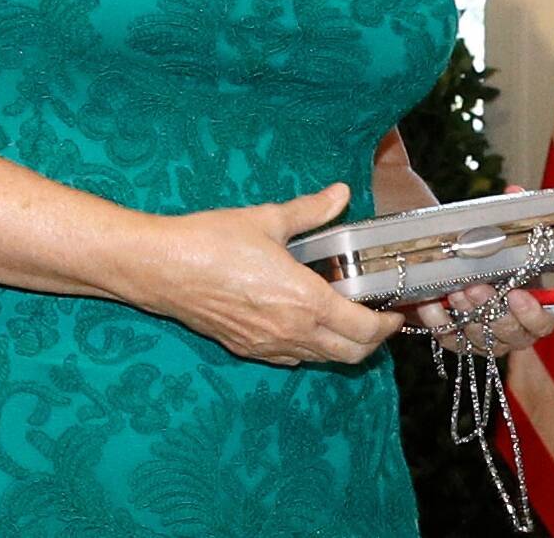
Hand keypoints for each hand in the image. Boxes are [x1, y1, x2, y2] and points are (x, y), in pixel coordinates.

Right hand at [134, 182, 405, 365]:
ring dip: (342, 346)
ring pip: (320, 360)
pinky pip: (291, 358)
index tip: (394, 312)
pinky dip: (310, 349)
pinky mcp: (245, 349)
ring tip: (347, 319)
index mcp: (306, 302)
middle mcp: (291, 332)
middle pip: (349, 355)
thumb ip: (311, 210)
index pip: (363, 329)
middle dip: (372, 341)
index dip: (386, 325)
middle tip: (378, 318)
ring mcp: (267, 346)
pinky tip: (307, 323)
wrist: (159, 268)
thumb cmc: (212, 241)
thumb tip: (341, 192)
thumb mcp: (268, 219)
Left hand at [409, 181, 553, 353]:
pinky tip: (430, 302)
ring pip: (480, 337)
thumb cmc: (499, 253)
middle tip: (476, 286)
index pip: (544, 323)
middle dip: (492, 309)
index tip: (517, 292)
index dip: (533, 313)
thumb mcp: (512, 235)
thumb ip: (518, 215)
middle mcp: (514, 330)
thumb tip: (514, 193)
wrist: (470, 265)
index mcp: (537, 308)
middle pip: (510, 333)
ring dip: (467, 313)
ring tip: (456, 289)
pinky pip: (448, 337)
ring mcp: (486, 339)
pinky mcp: (458, 340)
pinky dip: (438, 320)